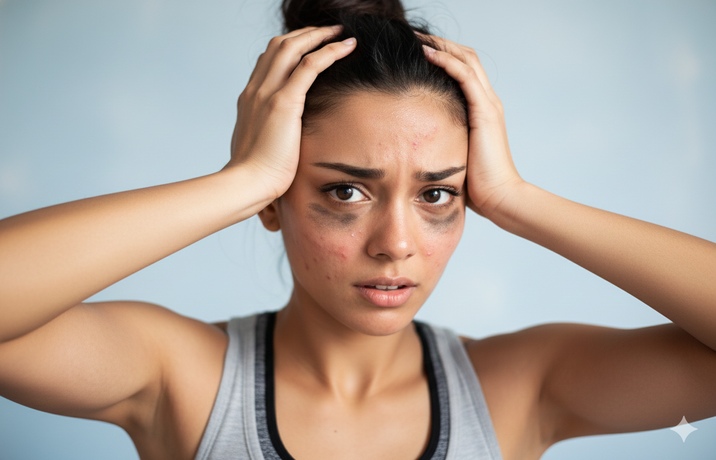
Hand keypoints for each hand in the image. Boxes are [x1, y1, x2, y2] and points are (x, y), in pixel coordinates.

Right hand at [225, 26, 356, 199]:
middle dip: (305, 34)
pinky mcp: (284, 102)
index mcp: (249, 99)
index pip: (267, 60)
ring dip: (318, 35)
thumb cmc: (255, 175)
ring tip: (339, 32)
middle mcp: (256, 89)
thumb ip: (268, 134)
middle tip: (327, 31)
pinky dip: (329, 51)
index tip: (308, 46)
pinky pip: (310, 65)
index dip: (289, 47)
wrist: (247, 183)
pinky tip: (346, 46)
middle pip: (279, 45)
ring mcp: (267, 93)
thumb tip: (279, 140)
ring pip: (293, 47)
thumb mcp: (259, 147)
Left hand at [422, 37, 522, 217]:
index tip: (415, 50)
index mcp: (481, 110)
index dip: (442, 55)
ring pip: (466, 59)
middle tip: (412, 36)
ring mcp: (488, 104)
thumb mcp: (454, 156)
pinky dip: (446, 61)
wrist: (499, 198)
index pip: (463, 70)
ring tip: (416, 38)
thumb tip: (413, 145)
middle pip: (465, 57)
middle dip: (439, 43)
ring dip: (440, 45)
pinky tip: (426, 53)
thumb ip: (441, 143)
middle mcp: (487, 101)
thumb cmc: (476, 186)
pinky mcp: (485, 112)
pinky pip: (465, 76)